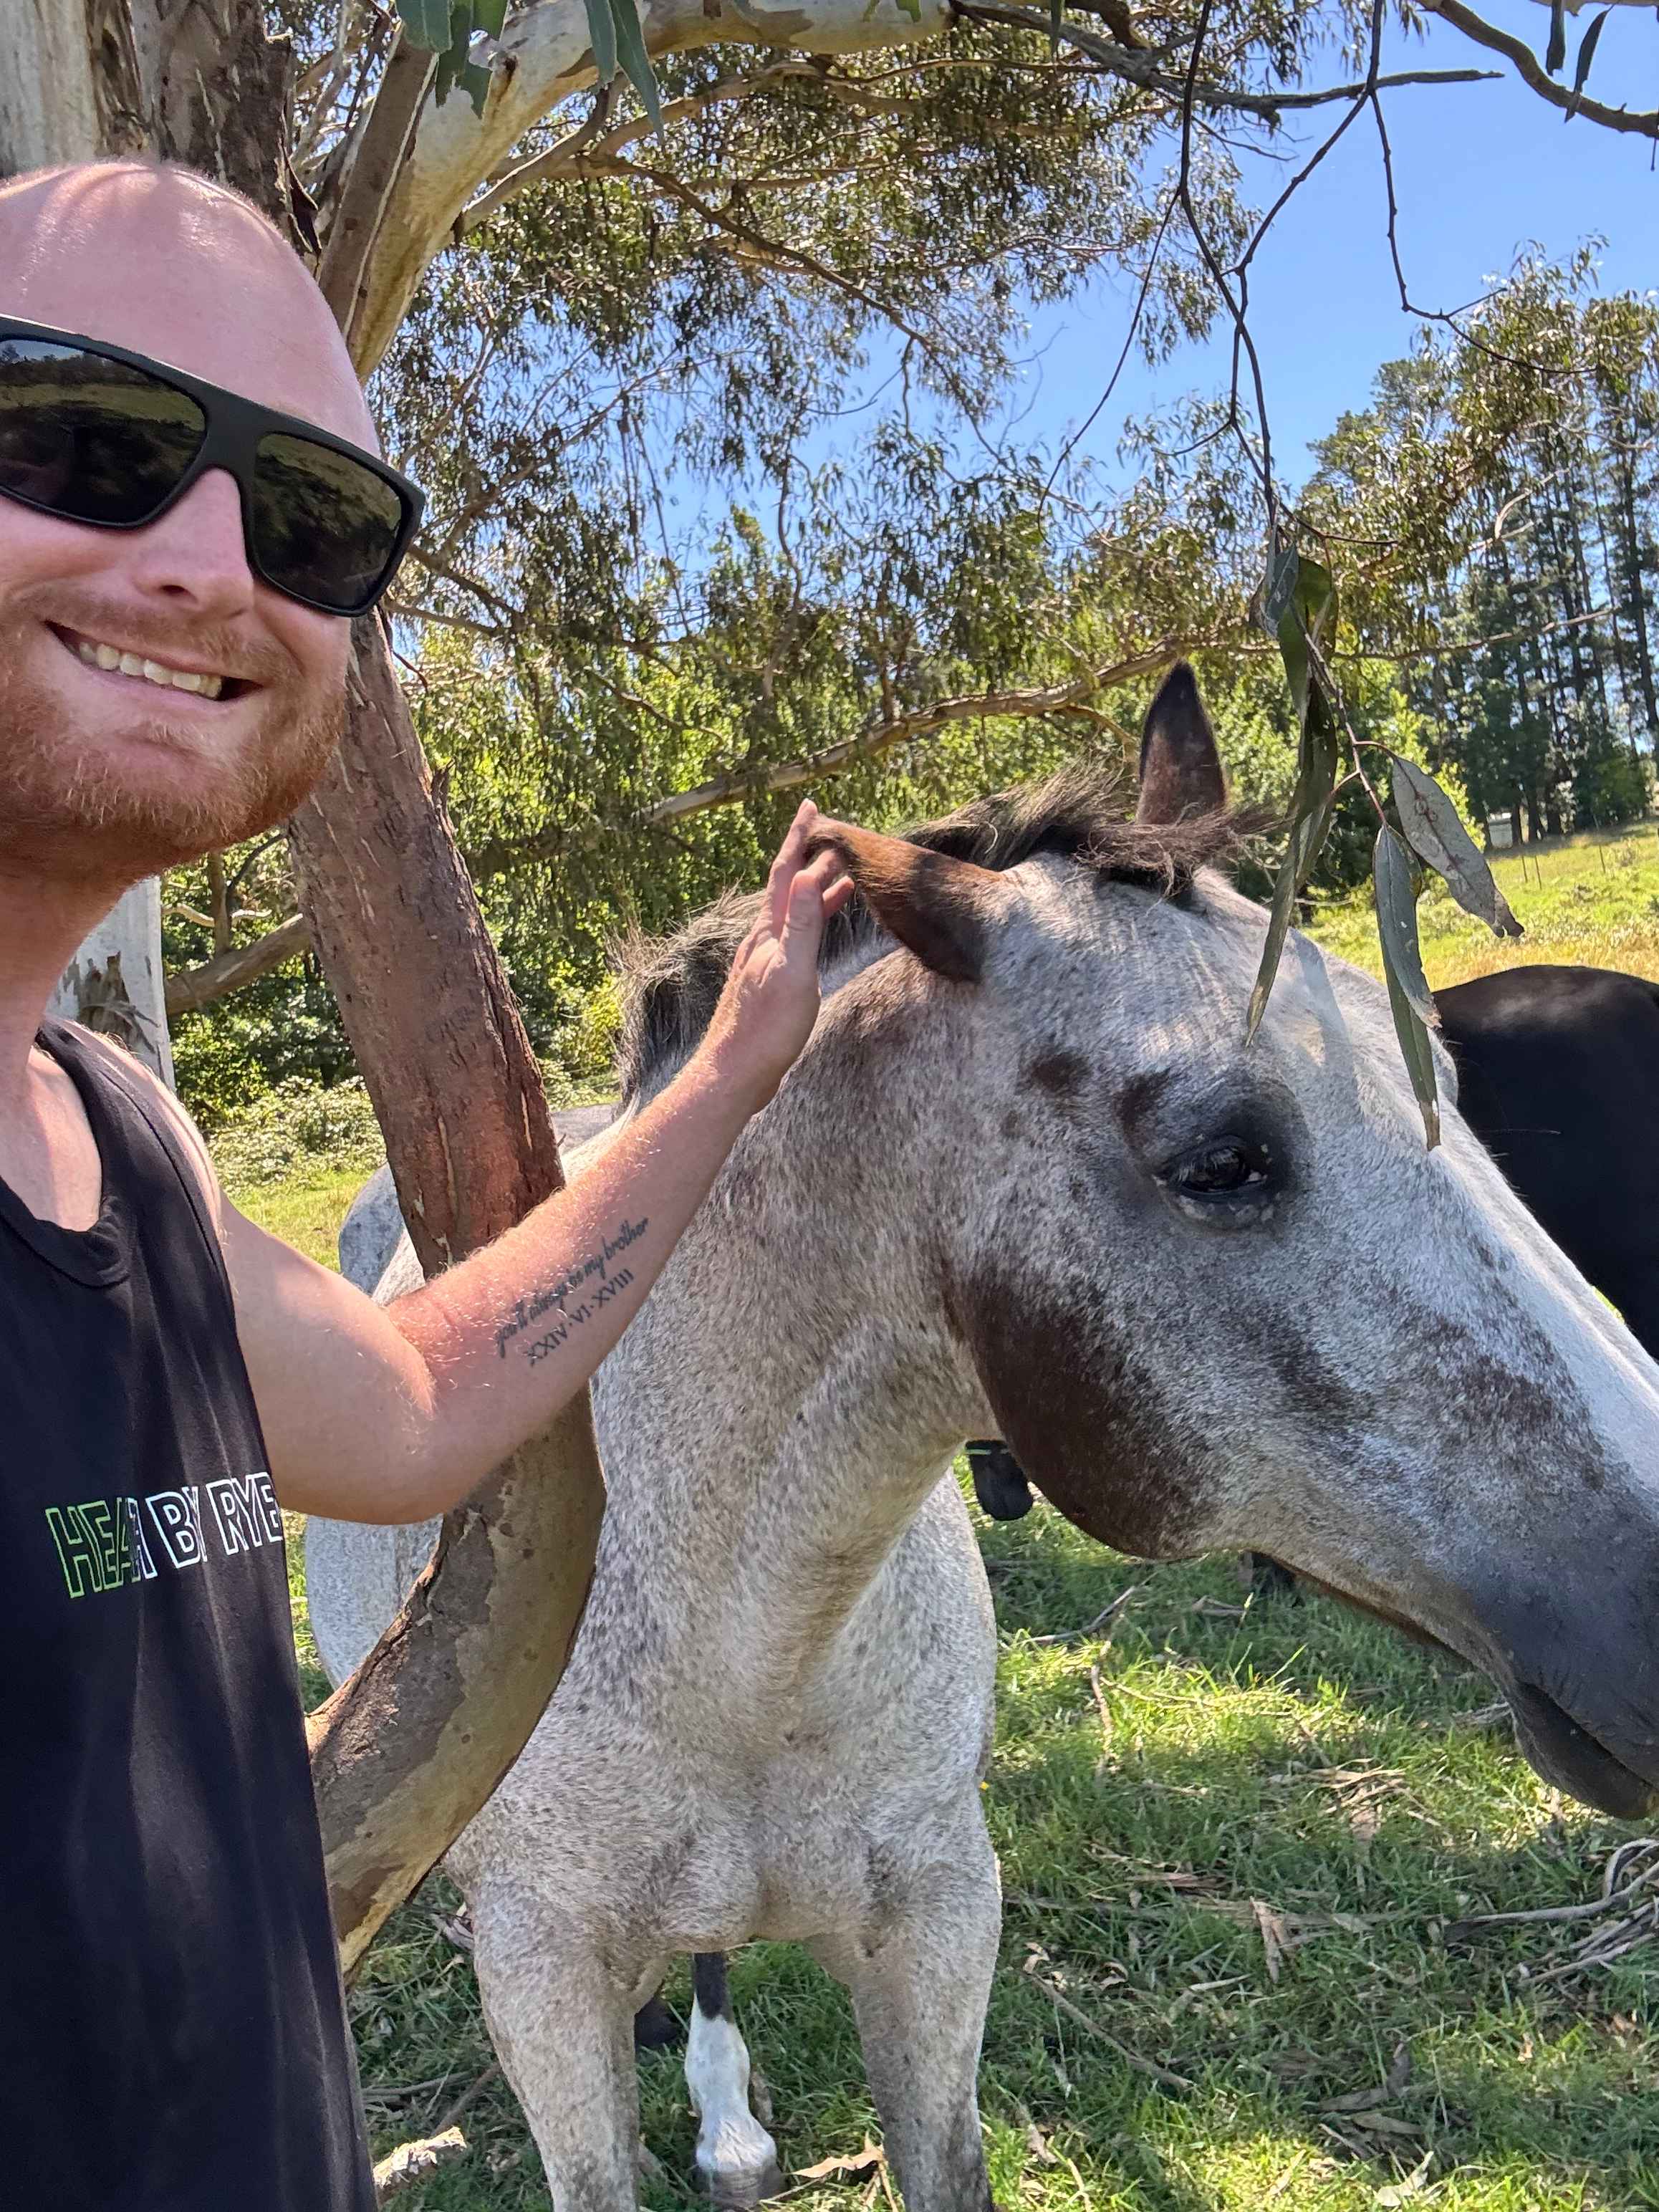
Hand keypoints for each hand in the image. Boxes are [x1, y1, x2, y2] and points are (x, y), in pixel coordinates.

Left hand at [698, 800, 853, 1115]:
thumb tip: (804, 874)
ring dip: (817, 892)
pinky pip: (797, 939)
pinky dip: (813, 924)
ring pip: (795, 915)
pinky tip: (818, 932)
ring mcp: (766, 962)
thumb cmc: (766, 1029)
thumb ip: (800, 925)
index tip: (811, 807)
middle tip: (839, 838)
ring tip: (843, 876)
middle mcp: (763, 941)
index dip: (798, 838)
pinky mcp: (770, 983)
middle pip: (790, 889)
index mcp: (768, 933)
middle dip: (814, 860)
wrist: (736, 1073)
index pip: (785, 873)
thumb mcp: (792, 973)